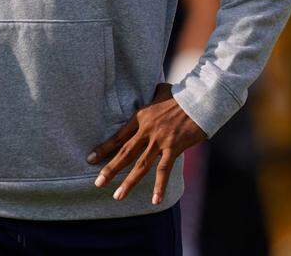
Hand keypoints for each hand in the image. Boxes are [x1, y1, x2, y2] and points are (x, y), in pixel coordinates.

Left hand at [87, 83, 206, 204]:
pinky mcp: (174, 147)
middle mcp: (147, 130)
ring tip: (117, 196)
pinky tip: (154, 200)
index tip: (91, 159)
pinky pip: (164, 170)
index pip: (118, 136)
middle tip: (98, 183)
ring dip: (128, 182)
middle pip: (125, 153)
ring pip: (140, 165)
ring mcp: (160, 140)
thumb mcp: (161, 91)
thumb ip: (153, 94)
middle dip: (110, 169)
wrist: (200, 99)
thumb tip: (155, 90)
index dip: (104, 149)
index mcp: (141, 117)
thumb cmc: (181, 94)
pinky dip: (159, 186)